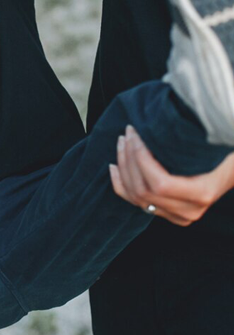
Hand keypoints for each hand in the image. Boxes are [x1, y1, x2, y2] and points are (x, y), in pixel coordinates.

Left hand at [110, 125, 233, 225]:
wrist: (231, 170)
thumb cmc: (221, 152)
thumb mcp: (210, 145)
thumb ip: (186, 140)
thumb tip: (159, 119)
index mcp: (201, 193)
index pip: (159, 183)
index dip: (140, 157)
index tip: (135, 132)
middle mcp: (188, 210)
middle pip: (143, 189)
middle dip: (129, 157)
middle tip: (127, 133)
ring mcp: (177, 215)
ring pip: (136, 196)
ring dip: (124, 166)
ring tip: (122, 142)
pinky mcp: (168, 213)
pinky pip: (136, 202)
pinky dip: (120, 184)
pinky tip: (113, 166)